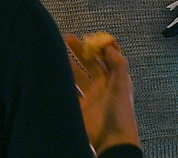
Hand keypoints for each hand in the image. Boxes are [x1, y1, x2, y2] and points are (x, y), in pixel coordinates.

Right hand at [65, 34, 139, 153]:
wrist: (111, 141)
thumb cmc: (120, 113)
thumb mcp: (121, 85)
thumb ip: (118, 63)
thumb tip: (110, 45)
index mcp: (116, 78)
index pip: (109, 57)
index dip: (101, 46)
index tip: (90, 36)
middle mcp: (103, 85)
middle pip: (91, 63)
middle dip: (81, 51)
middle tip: (68, 38)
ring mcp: (91, 96)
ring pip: (79, 76)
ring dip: (70, 65)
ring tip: (58, 53)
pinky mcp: (81, 107)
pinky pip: (71, 91)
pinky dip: (63, 83)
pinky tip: (55, 75)